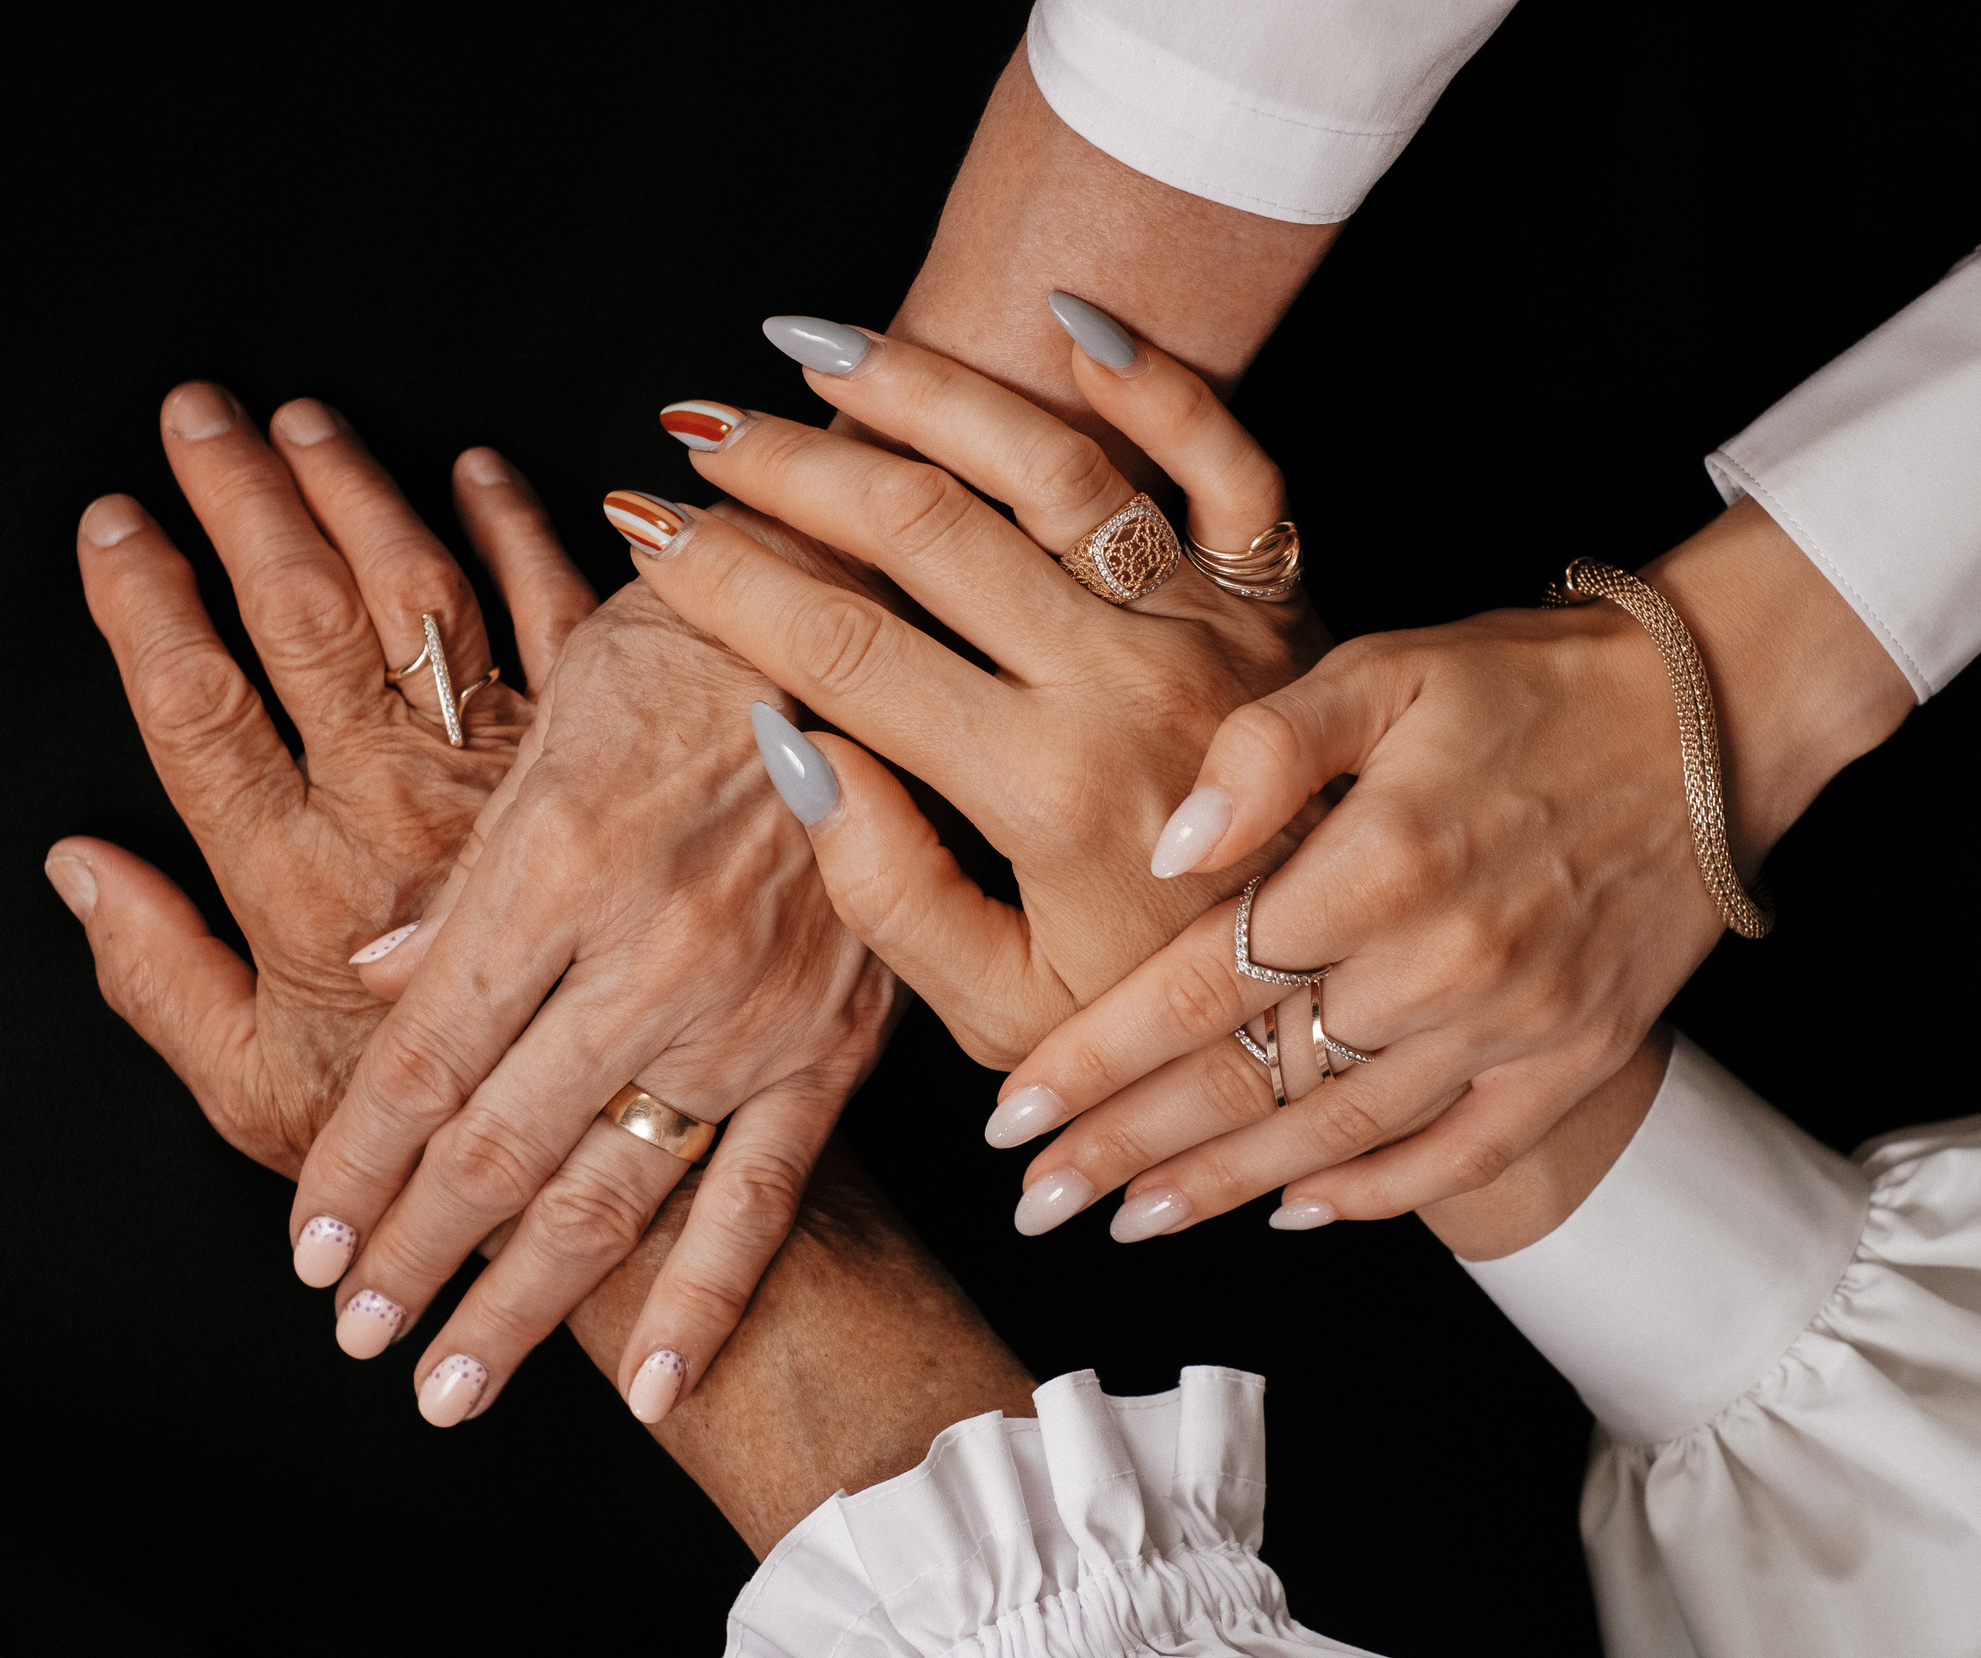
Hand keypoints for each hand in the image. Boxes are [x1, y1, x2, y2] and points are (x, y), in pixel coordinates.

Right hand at [47, 384, 584, 1178]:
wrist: (615, 1152)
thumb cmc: (429, 1137)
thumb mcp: (255, 1100)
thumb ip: (155, 980)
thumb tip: (75, 865)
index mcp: (302, 885)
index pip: (200, 707)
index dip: (146, 602)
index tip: (114, 521)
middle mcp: (400, 810)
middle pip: (303, 620)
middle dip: (241, 503)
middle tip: (197, 415)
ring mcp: (510, 775)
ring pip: (421, 597)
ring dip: (357, 493)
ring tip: (300, 422)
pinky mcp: (606, 760)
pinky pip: (562, 617)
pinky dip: (521, 533)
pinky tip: (476, 469)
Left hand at [288, 493, 893, 1429]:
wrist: (872, 620)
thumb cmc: (694, 647)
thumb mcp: (550, 722)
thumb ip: (467, 872)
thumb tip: (374, 974)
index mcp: (558, 868)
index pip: (426, 1057)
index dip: (356, 1162)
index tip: (308, 1245)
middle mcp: (649, 958)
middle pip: (497, 1148)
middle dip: (412, 1257)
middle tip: (356, 1337)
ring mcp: (750, 1012)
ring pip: (612, 1191)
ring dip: (521, 1303)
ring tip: (452, 1389)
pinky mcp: (834, 1039)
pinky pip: (764, 1190)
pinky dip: (707, 1295)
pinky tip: (653, 1384)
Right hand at [617, 318, 1327, 1075]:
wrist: (1335, 985)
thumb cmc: (1158, 1010)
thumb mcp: (1002, 1010)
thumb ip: (887, 893)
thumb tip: (790, 744)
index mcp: (1040, 785)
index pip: (843, 649)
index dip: (727, 582)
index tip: (645, 530)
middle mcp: (1121, 680)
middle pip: (923, 529)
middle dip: (788, 468)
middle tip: (693, 433)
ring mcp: (1200, 622)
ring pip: (1050, 463)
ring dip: (922, 390)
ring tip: (811, 346)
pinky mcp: (1272, 595)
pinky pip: (1229, 462)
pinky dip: (1159, 383)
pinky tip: (1065, 324)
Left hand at [990, 498, 1914, 1241]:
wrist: (1712, 715)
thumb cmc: (1530, 682)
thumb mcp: (1386, 669)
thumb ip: (1264, 750)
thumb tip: (1165, 846)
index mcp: (1378, 864)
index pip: (1201, 988)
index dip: (1098, 1060)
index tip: (1012, 1115)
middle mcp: (1441, 963)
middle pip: (1248, 1081)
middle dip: (1127, 1150)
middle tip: (1035, 1202)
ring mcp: (1513, 1024)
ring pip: (1337, 1134)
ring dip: (1224, 1189)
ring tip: (1130, 1222)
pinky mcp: (1573, 1055)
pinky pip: (1459, 1155)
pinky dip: (1375, 1194)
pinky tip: (1295, 1213)